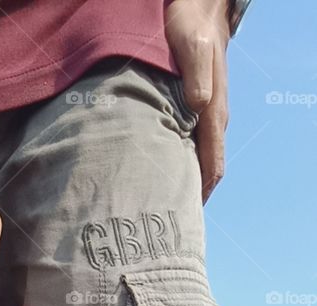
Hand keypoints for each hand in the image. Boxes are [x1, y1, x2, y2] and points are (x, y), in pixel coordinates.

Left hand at [164, 0, 230, 201]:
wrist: (195, 6)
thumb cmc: (191, 25)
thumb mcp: (193, 47)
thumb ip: (196, 77)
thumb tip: (198, 106)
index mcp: (213, 113)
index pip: (212, 166)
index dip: (201, 195)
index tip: (185, 220)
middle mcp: (209, 119)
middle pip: (203, 170)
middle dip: (187, 196)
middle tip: (165, 222)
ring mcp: (200, 114)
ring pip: (192, 158)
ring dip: (179, 181)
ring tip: (157, 205)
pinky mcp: (187, 107)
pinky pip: (183, 143)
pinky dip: (172, 162)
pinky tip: (155, 173)